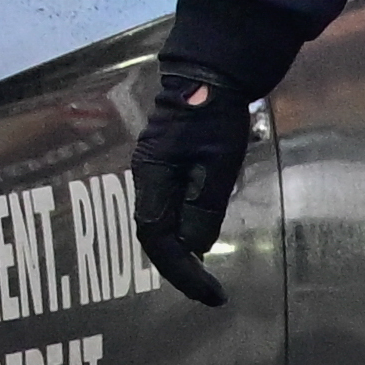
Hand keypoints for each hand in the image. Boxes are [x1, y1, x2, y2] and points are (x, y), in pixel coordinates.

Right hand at [132, 63, 256, 305]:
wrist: (210, 72)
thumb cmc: (215, 114)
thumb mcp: (218, 164)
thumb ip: (204, 207)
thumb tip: (195, 249)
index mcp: (153, 177)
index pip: (158, 238)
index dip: (181, 271)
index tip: (209, 293)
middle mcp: (145, 178)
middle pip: (154, 235)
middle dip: (179, 268)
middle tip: (209, 293)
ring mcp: (153, 171)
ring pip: (159, 223)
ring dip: (179, 253)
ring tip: (203, 277)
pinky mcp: (165, 165)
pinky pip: (167, 208)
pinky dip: (180, 232)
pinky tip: (198, 243)